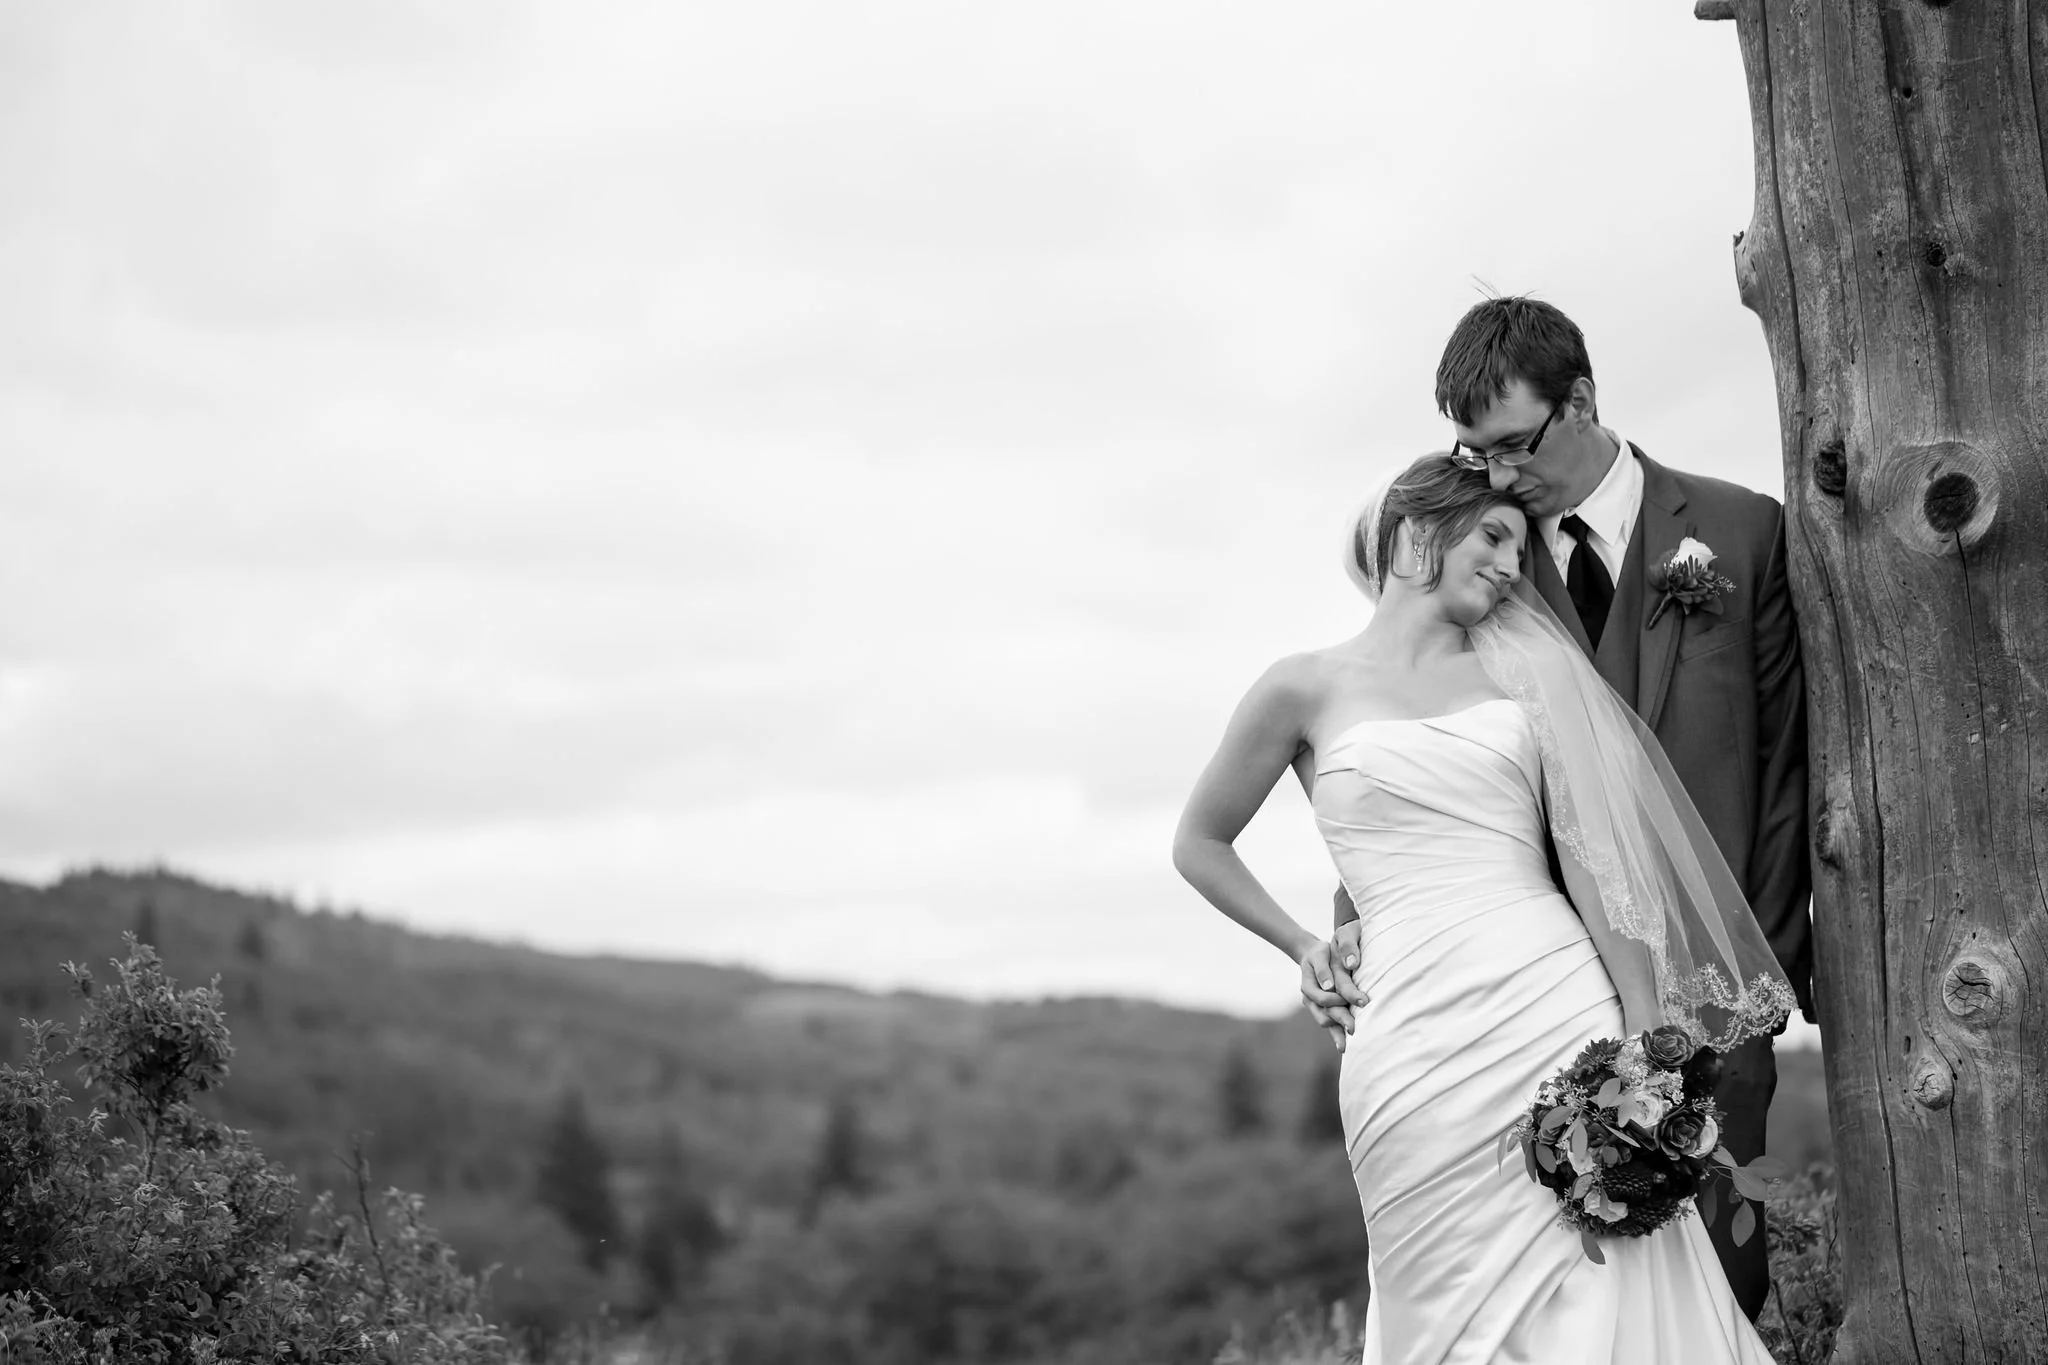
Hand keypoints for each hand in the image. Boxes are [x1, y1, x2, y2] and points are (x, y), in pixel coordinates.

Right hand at [1298, 923, 1369, 1049]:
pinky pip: (1328, 1025)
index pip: (1323, 997)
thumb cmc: (1321, 953)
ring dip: (1339, 1030)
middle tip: (1356, 1028)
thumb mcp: (1320, 955)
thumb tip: (1329, 987)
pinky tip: (1344, 1047)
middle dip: (1342, 1020)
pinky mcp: (1322, 1011)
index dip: (1339, 1001)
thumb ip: (1323, 970)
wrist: (1314, 956)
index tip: (1360, 1002)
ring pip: (1325, 1022)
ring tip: (1355, 1036)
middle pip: (1325, 1014)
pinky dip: (1336, 1035)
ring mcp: (1315, 1007)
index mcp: (1308, 985)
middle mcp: (1310, 999)